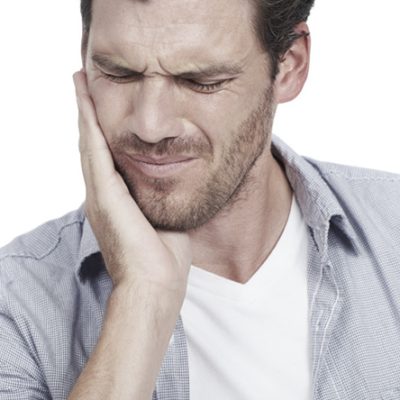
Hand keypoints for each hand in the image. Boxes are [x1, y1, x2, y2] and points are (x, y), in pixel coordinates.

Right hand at [73, 71, 191, 294]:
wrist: (155, 285)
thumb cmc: (162, 258)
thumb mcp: (162, 219)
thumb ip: (160, 198)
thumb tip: (172, 182)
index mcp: (116, 201)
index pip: (107, 157)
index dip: (102, 130)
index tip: (103, 107)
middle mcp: (102, 194)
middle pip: (93, 145)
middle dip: (89, 114)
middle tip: (83, 84)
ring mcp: (100, 194)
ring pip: (89, 142)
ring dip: (85, 112)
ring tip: (80, 83)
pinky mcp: (104, 196)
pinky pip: (95, 151)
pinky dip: (89, 125)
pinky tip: (86, 101)